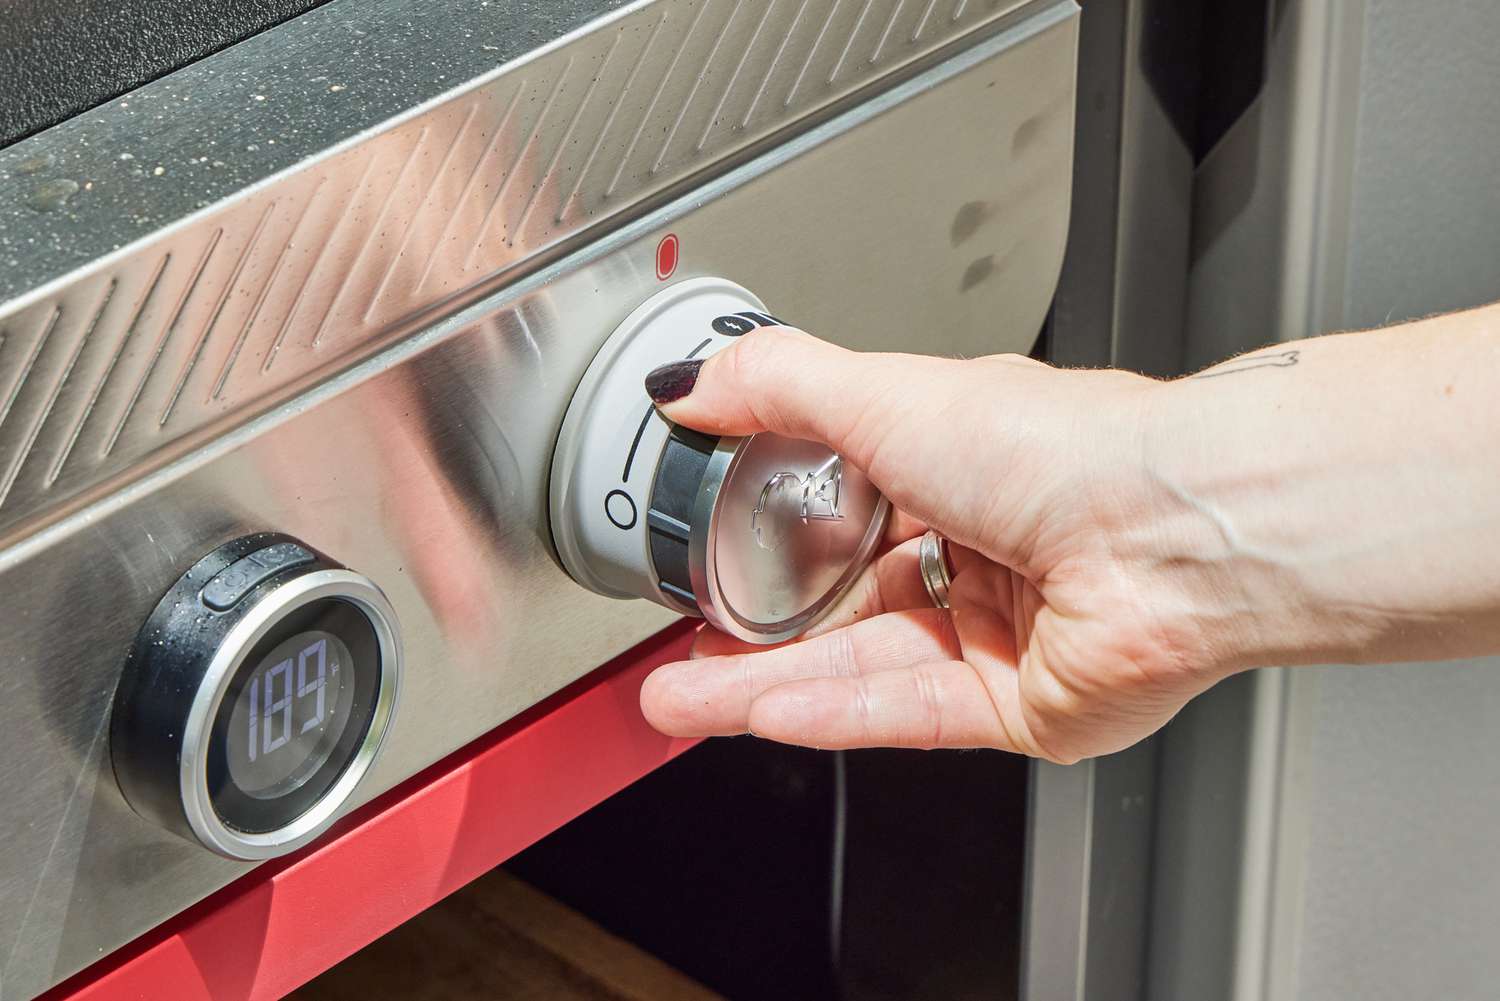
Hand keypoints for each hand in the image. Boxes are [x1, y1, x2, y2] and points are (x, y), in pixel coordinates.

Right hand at [637, 327, 1233, 762]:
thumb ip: (777, 386)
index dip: (765, 543)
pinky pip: (908, 713)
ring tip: (682, 700)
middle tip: (676, 656)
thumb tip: (690, 385)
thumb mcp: (886, 393)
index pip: (841, 512)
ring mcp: (1001, 632)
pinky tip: (764, 714)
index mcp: (958, 465)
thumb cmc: (1065, 447)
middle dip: (749, 639)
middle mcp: (983, 549)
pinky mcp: (1022, 703)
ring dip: (767, 686)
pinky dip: (832, 714)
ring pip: (861, 669)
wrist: (1177, 530)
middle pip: (840, 609)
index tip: (699, 558)